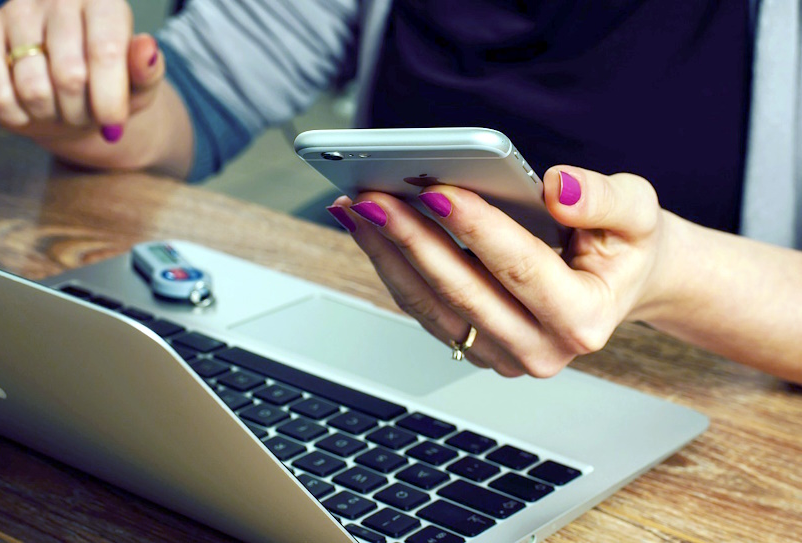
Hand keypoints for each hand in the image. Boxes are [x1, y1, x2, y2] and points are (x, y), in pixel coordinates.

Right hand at [0, 0, 163, 143]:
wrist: (68, 93)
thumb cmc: (108, 85)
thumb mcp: (139, 84)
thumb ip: (147, 71)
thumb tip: (147, 49)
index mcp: (103, 2)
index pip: (104, 52)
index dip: (109, 98)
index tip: (114, 124)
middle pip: (69, 76)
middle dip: (82, 112)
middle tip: (86, 114)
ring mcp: (17, 13)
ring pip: (33, 89)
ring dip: (51, 115)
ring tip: (61, 107)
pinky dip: (18, 115)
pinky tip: (31, 107)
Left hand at [327, 167, 667, 377]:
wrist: (619, 284)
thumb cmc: (625, 247)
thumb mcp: (638, 213)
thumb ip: (605, 199)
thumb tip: (556, 188)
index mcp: (585, 320)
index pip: (520, 269)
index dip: (476, 228)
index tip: (436, 189)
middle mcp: (541, 350)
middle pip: (463, 292)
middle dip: (413, 240)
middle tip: (373, 196)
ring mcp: (503, 355)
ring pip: (432, 306)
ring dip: (389, 255)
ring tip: (358, 208)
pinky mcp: (476, 347)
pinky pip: (424, 309)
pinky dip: (393, 267)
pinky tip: (370, 230)